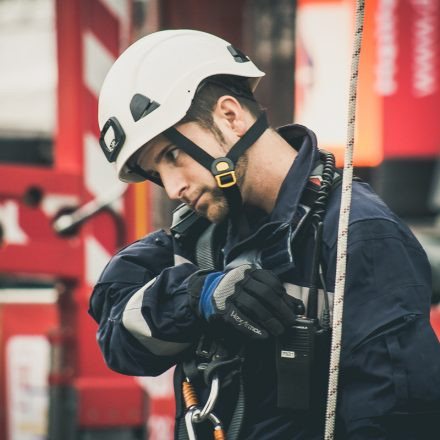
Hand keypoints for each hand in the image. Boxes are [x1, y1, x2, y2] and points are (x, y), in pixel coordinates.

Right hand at [188, 265, 303, 339]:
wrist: (207, 292)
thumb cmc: (237, 291)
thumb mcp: (253, 286)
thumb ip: (274, 294)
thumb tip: (298, 307)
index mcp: (250, 272)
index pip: (271, 282)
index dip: (284, 297)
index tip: (291, 309)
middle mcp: (240, 279)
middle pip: (265, 293)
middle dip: (280, 309)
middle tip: (289, 322)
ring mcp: (230, 293)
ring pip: (254, 306)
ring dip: (269, 320)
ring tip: (278, 330)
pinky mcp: (222, 307)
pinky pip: (240, 318)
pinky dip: (253, 328)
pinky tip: (263, 335)